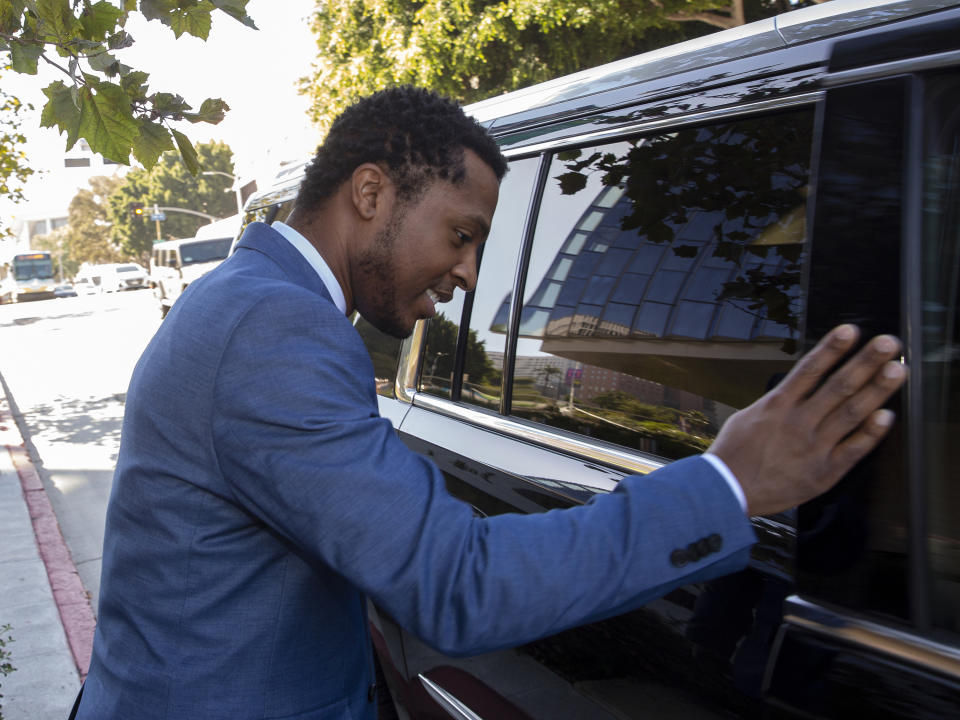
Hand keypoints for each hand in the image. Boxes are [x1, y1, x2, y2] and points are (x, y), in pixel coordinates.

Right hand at [709, 325, 905, 515]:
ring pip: (852, 413)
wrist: (727, 490)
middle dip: (866, 361)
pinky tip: (887, 416)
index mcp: (777, 405)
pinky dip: (871, 433)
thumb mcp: (747, 417)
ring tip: (897, 370)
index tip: (851, 330)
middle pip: (839, 385)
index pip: (810, 369)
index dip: (832, 348)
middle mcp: (799, 421)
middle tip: (889, 343)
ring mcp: (814, 446)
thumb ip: (775, 402)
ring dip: (877, 390)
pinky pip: (853, 449)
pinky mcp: (824, 471)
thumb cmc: (734, 454)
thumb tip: (794, 388)